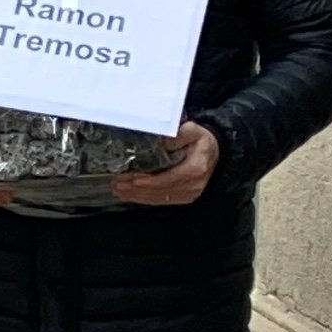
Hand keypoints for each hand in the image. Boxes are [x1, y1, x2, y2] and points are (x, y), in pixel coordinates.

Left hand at [107, 122, 221, 207]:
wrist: (214, 153)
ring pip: (158, 198)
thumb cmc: (202, 141)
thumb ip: (178, 135)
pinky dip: (143, 198)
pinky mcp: (183, 198)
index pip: (169, 178)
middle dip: (136, 189)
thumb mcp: (193, 131)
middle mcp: (193, 185)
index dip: (149, 181)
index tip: (133, 179)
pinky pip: (161, 200)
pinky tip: (130, 195)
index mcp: (196, 168)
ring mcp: (188, 194)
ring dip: (137, 195)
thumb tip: (162, 141)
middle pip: (160, 190)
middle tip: (117, 184)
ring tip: (118, 189)